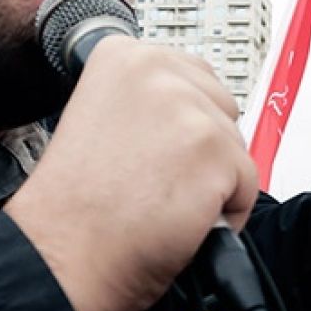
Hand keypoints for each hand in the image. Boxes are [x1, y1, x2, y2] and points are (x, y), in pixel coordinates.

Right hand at [5, 39, 255, 310]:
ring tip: (165, 202)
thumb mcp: (102, 116)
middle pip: (220, 109)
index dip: (183, 125)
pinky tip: (183, 221)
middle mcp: (157, 71)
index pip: (194, 76)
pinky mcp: (214, 153)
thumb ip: (148, 102)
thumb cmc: (74, 205)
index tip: (160, 150)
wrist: (62, 254)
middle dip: (202, 150)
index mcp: (124, 56)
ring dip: (213, 182)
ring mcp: (187, 110)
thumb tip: (192, 108)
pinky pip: (247, 186)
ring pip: (235, 148)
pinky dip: (227, 213)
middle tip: (160, 182)